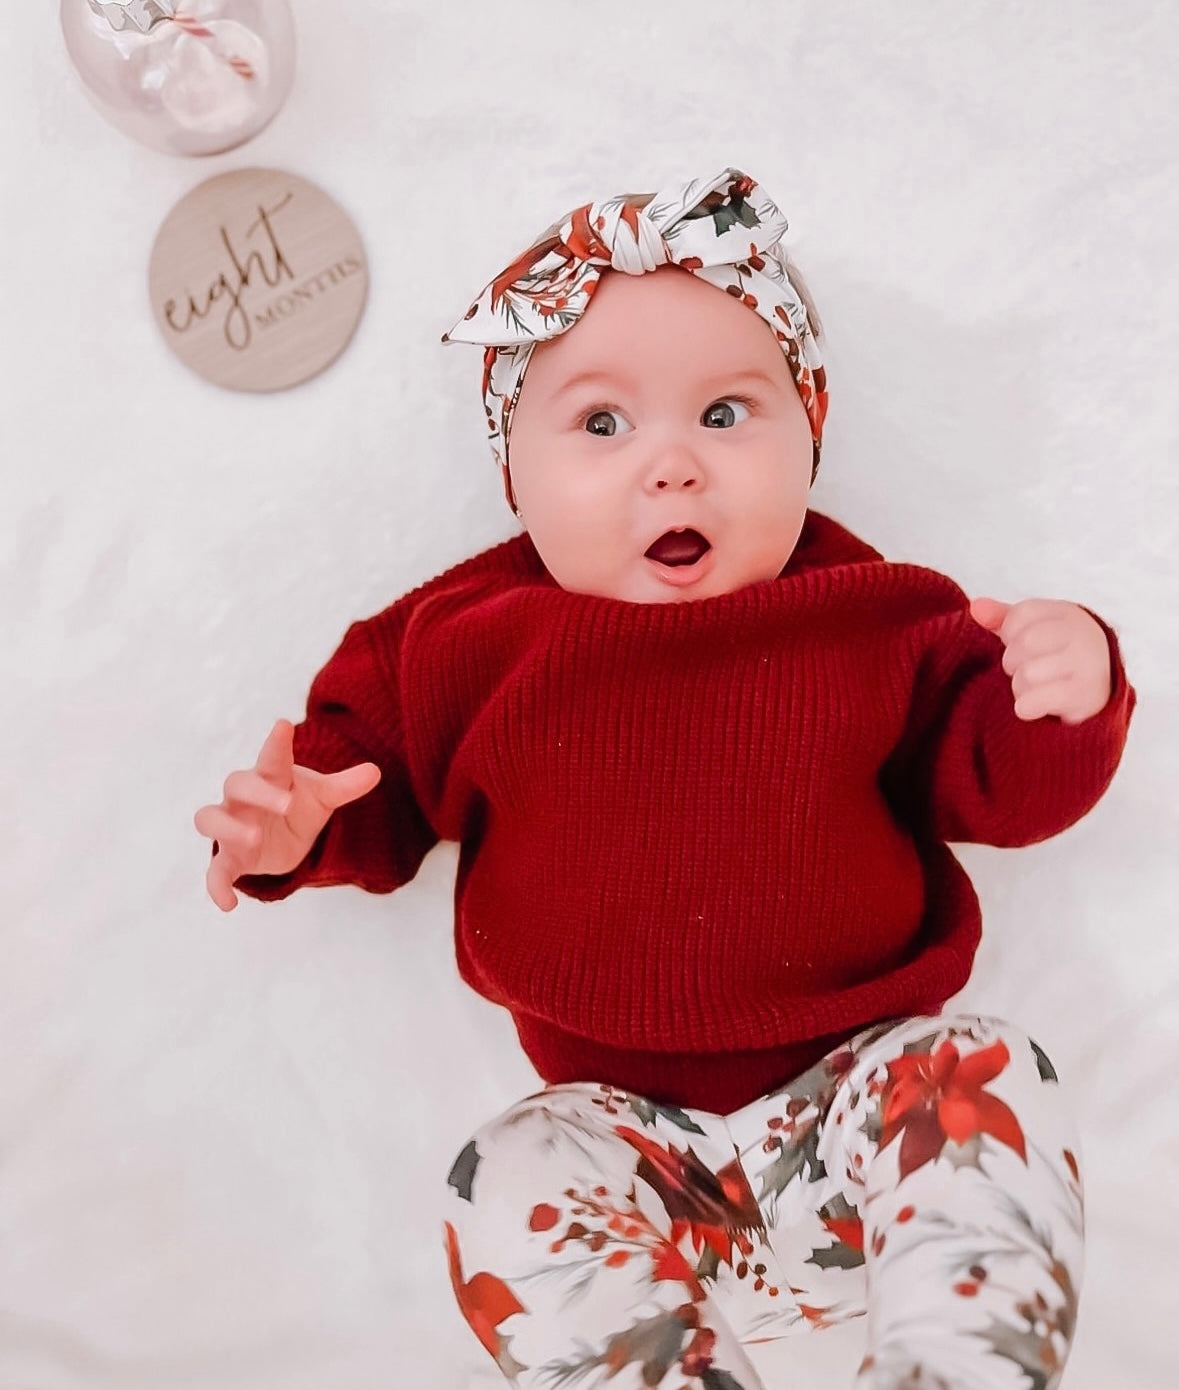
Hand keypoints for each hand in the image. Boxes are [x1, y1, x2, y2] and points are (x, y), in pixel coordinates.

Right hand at [193, 719, 380, 912]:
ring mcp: (232, 825)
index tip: (284, 725)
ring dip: (228, 828)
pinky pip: (214, 871)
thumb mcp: (324, 797)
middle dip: (259, 792)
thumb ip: (345, 786)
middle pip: (236, 783)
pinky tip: (229, 905)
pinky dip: (216, 887)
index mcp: (270, 776)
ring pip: (209, 818)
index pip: (271, 756)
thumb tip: (375, 771)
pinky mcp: (230, 858)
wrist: (282, 836)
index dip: (276, 743)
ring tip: (254, 839)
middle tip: (286, 804)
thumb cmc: (297, 805)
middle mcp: (244, 797)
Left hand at [969, 597, 1111, 724]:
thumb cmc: (1055, 653)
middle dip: (1013, 661)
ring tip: (1032, 687)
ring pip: (1028, 674)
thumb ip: (1002, 617)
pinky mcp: (1084, 695)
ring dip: (1019, 687)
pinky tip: (1033, 705)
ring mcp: (1086, 664)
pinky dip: (1026, 706)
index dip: (1009, 633)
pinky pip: (1036, 701)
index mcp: (1066, 614)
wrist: (1097, 688)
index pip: (1021, 614)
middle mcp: (1081, 635)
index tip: (1017, 643)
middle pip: (1025, 643)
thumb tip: (976, 607)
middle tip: (1024, 668)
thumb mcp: (1032, 629)